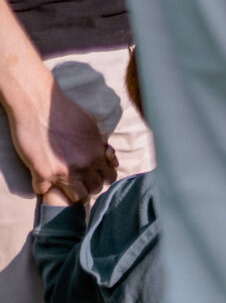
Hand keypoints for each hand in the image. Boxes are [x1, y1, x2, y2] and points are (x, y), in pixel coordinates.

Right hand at [2, 73, 116, 203]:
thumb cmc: (65, 111)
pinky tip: (42, 179)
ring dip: (71, 192)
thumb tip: (106, 152)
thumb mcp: (92, 126)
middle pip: (94, 189)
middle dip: (89, 186)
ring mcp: (63, 172)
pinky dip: (42, 186)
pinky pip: (43, 190)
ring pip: (76, 197)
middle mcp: (83, 166)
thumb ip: (99, 143)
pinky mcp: (42, 173)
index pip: (109, 178)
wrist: (38, 105)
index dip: (102, 178)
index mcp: (97, 155)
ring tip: (65, 185)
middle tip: (80, 180)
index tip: (94, 176)